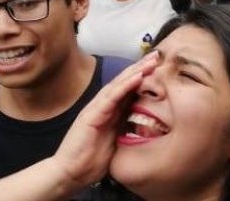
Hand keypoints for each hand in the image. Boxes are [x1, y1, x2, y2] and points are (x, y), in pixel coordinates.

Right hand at [50, 52, 160, 188]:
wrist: (70, 174)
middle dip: (141, 67)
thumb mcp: (117, 137)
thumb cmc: (92, 159)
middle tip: (158, 55)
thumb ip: (127, 124)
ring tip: (151, 61)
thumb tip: (147, 119)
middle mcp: (103, 105)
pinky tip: (138, 76)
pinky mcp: (91, 116)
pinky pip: (111, 97)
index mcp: (110, 110)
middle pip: (124, 81)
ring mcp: (96, 108)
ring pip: (119, 84)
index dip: (143, 74)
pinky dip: (125, 85)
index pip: (128, 87)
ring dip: (136, 71)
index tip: (159, 65)